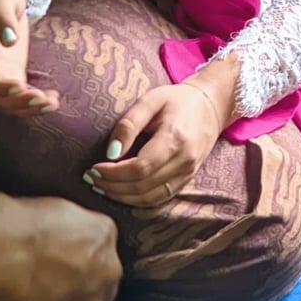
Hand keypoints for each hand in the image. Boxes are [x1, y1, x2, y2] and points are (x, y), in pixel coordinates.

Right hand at [0, 0, 57, 116]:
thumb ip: (3, 17)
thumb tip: (10, 40)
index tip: (18, 86)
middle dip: (16, 103)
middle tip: (41, 98)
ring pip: (7, 102)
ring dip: (28, 108)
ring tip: (51, 103)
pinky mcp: (11, 74)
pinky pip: (20, 95)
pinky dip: (35, 101)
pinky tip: (54, 99)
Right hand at [0, 194, 121, 300]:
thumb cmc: (12, 226)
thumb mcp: (52, 212)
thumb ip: (69, 230)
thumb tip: (59, 239)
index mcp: (103, 232)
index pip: (103, 253)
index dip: (81, 262)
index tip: (64, 265)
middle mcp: (106, 268)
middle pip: (101, 286)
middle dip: (80, 289)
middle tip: (50, 286)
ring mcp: (90, 300)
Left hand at [86, 82, 226, 206]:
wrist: (210, 107)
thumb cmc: (177, 100)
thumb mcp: (151, 101)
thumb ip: (128, 124)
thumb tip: (110, 153)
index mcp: (174, 139)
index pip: (140, 168)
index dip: (113, 173)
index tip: (93, 168)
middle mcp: (184, 161)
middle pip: (142, 186)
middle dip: (112, 186)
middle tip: (90, 178)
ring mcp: (187, 173)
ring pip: (149, 198)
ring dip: (121, 196)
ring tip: (101, 186)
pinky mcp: (186, 180)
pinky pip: (159, 198)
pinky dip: (136, 200)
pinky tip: (120, 191)